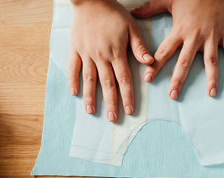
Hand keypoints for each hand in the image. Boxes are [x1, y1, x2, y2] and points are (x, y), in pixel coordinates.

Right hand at [68, 0, 153, 121]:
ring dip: (91, 97)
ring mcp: (86, 54)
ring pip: (89, 79)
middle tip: (113, 118)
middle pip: (107, 84)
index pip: (124, 79)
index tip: (130, 110)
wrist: (91, 0)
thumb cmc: (113, 13)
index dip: (127, 96)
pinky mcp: (76, 49)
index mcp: (116, 53)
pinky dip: (73, 80)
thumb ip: (139, 47)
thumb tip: (150, 62)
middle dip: (111, 103)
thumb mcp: (131, 27)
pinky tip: (74, 93)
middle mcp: (101, 57)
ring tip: (91, 112)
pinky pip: (74, 67)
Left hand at [131, 0, 223, 99]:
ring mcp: (212, 36)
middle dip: (178, 79)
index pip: (164, 51)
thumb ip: (150, 8)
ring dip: (211, 78)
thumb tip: (133, 12)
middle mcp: (195, 37)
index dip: (155, 65)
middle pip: (185, 62)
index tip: (148, 79)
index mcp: (180, 30)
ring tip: (211, 93)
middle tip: (173, 94)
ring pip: (211, 60)